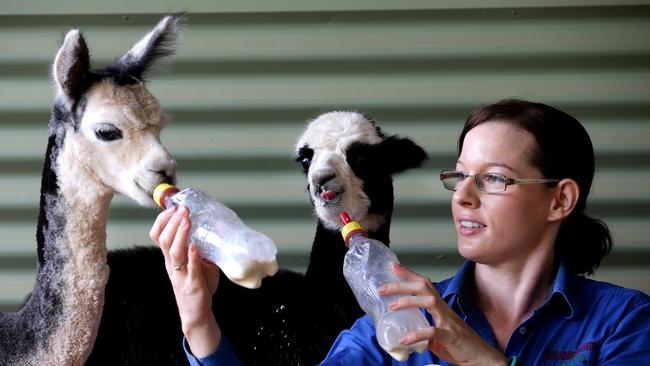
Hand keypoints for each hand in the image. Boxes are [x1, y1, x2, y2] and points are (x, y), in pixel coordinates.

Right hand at [150, 206, 221, 356]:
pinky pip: (190, 269)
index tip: (173, 207)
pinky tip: (195, 246)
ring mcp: (181, 275)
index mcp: (170, 258)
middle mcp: (172, 265)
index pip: (158, 236)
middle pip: (165, 241)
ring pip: (174, 253)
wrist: (196, 312)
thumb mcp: (196, 262)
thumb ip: (201, 247)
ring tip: (186, 220)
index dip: (163, 221)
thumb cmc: (198, 285)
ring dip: (180, 235)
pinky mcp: (192, 285)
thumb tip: (215, 227)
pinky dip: (192, 257)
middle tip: (183, 209)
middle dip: (173, 223)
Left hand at [378, 263, 506, 365]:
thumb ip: (423, 327)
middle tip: (383, 288)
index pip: (424, 284)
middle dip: (402, 285)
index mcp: (440, 307)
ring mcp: (448, 321)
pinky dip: (417, 334)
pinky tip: (404, 339)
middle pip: (423, 287)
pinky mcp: (451, 336)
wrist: (481, 357)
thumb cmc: (460, 344)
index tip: (393, 267)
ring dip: (409, 302)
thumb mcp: (437, 332)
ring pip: (429, 302)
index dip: (409, 274)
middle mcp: (444, 309)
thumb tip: (404, 331)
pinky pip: (433, 332)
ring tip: (392, 307)